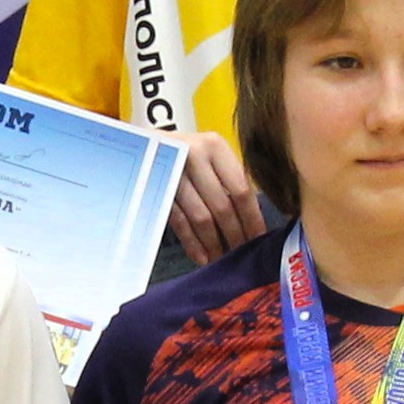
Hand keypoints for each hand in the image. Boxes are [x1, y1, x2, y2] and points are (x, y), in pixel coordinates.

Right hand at [165, 131, 269, 259]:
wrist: (144, 145)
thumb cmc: (187, 151)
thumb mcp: (211, 154)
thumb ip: (230, 179)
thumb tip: (252, 220)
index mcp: (215, 147)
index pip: (241, 189)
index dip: (252, 218)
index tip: (258, 238)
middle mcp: (194, 157)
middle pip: (222, 206)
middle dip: (234, 235)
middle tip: (242, 253)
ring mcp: (173, 174)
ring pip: (201, 218)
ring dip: (214, 243)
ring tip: (223, 258)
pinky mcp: (157, 191)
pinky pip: (179, 223)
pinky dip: (192, 243)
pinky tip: (202, 257)